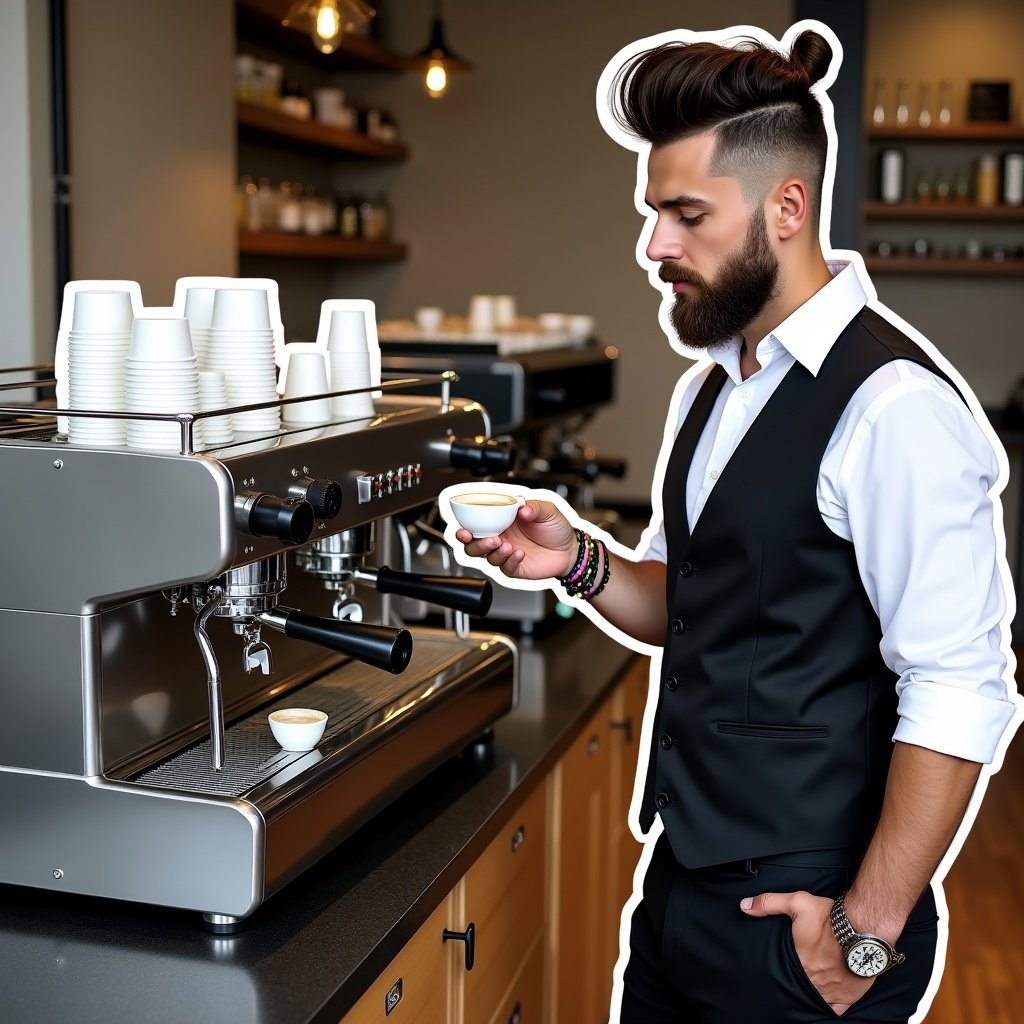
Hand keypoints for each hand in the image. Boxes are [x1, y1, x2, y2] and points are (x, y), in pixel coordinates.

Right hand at [454, 499, 578, 581]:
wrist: (570, 549)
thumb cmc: (555, 528)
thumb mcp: (548, 510)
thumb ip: (535, 507)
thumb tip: (522, 508)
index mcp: (501, 523)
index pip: (476, 526)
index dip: (465, 529)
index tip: (464, 530)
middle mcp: (500, 539)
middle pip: (474, 546)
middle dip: (474, 544)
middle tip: (491, 540)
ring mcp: (507, 555)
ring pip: (487, 558)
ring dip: (494, 552)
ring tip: (508, 545)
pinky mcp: (515, 568)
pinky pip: (505, 568)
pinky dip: (509, 561)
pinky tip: (519, 554)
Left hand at [740, 890, 874, 1015]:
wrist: (864, 928)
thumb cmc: (831, 917)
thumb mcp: (796, 902)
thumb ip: (768, 903)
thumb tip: (744, 906)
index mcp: (799, 961)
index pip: (784, 970)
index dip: (785, 966)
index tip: (786, 962)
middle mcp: (812, 979)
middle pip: (800, 984)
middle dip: (798, 978)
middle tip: (800, 971)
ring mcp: (831, 991)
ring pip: (815, 999)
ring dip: (811, 992)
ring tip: (810, 983)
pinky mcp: (848, 996)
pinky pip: (835, 1010)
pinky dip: (829, 1006)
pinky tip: (825, 999)